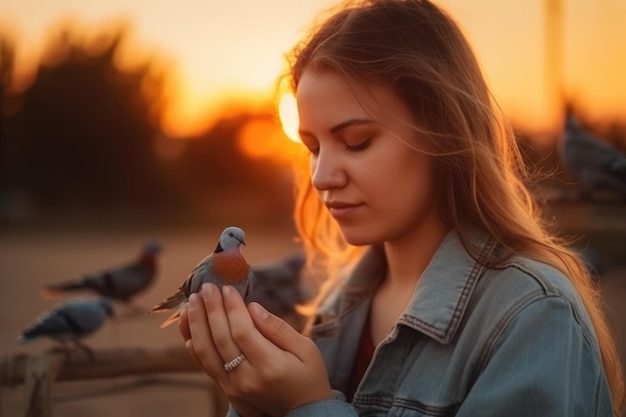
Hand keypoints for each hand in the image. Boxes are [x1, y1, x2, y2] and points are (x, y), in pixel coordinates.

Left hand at [180, 283, 333, 416]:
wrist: (303, 411)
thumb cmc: (308, 376)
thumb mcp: (306, 349)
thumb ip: (278, 329)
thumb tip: (253, 308)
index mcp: (271, 367)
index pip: (243, 332)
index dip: (232, 308)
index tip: (228, 288)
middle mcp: (247, 379)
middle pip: (221, 339)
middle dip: (211, 309)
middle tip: (206, 287)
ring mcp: (234, 387)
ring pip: (206, 352)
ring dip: (196, 324)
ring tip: (192, 301)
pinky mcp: (226, 389)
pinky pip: (204, 365)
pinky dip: (194, 344)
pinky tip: (189, 325)